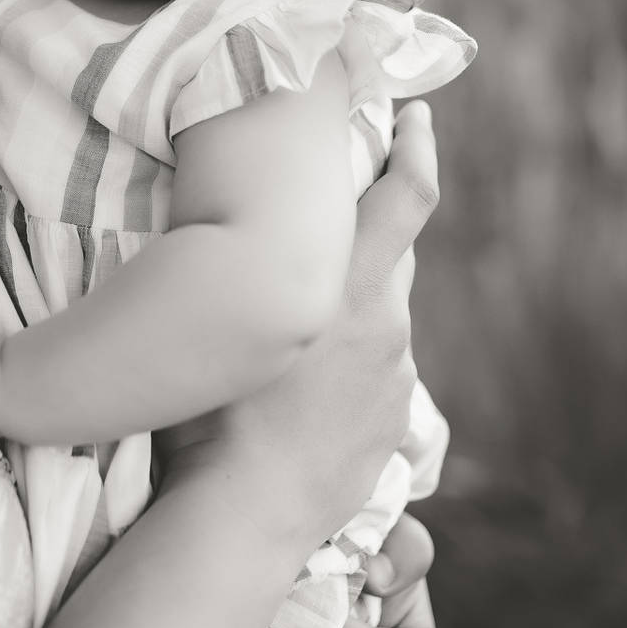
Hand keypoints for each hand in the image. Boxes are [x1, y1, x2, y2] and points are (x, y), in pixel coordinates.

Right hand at [158, 102, 439, 549]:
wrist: (242, 513)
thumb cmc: (208, 411)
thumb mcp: (226, 319)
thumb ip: (254, 267)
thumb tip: (244, 223)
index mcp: (350, 285)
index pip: (409, 194)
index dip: (419, 145)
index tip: (416, 114)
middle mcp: (386, 324)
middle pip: (390, 252)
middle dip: (362, 233)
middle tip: (321, 223)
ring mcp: (395, 378)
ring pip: (381, 318)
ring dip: (348, 308)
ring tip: (292, 330)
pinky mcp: (392, 424)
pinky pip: (376, 373)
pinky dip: (349, 366)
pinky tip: (303, 391)